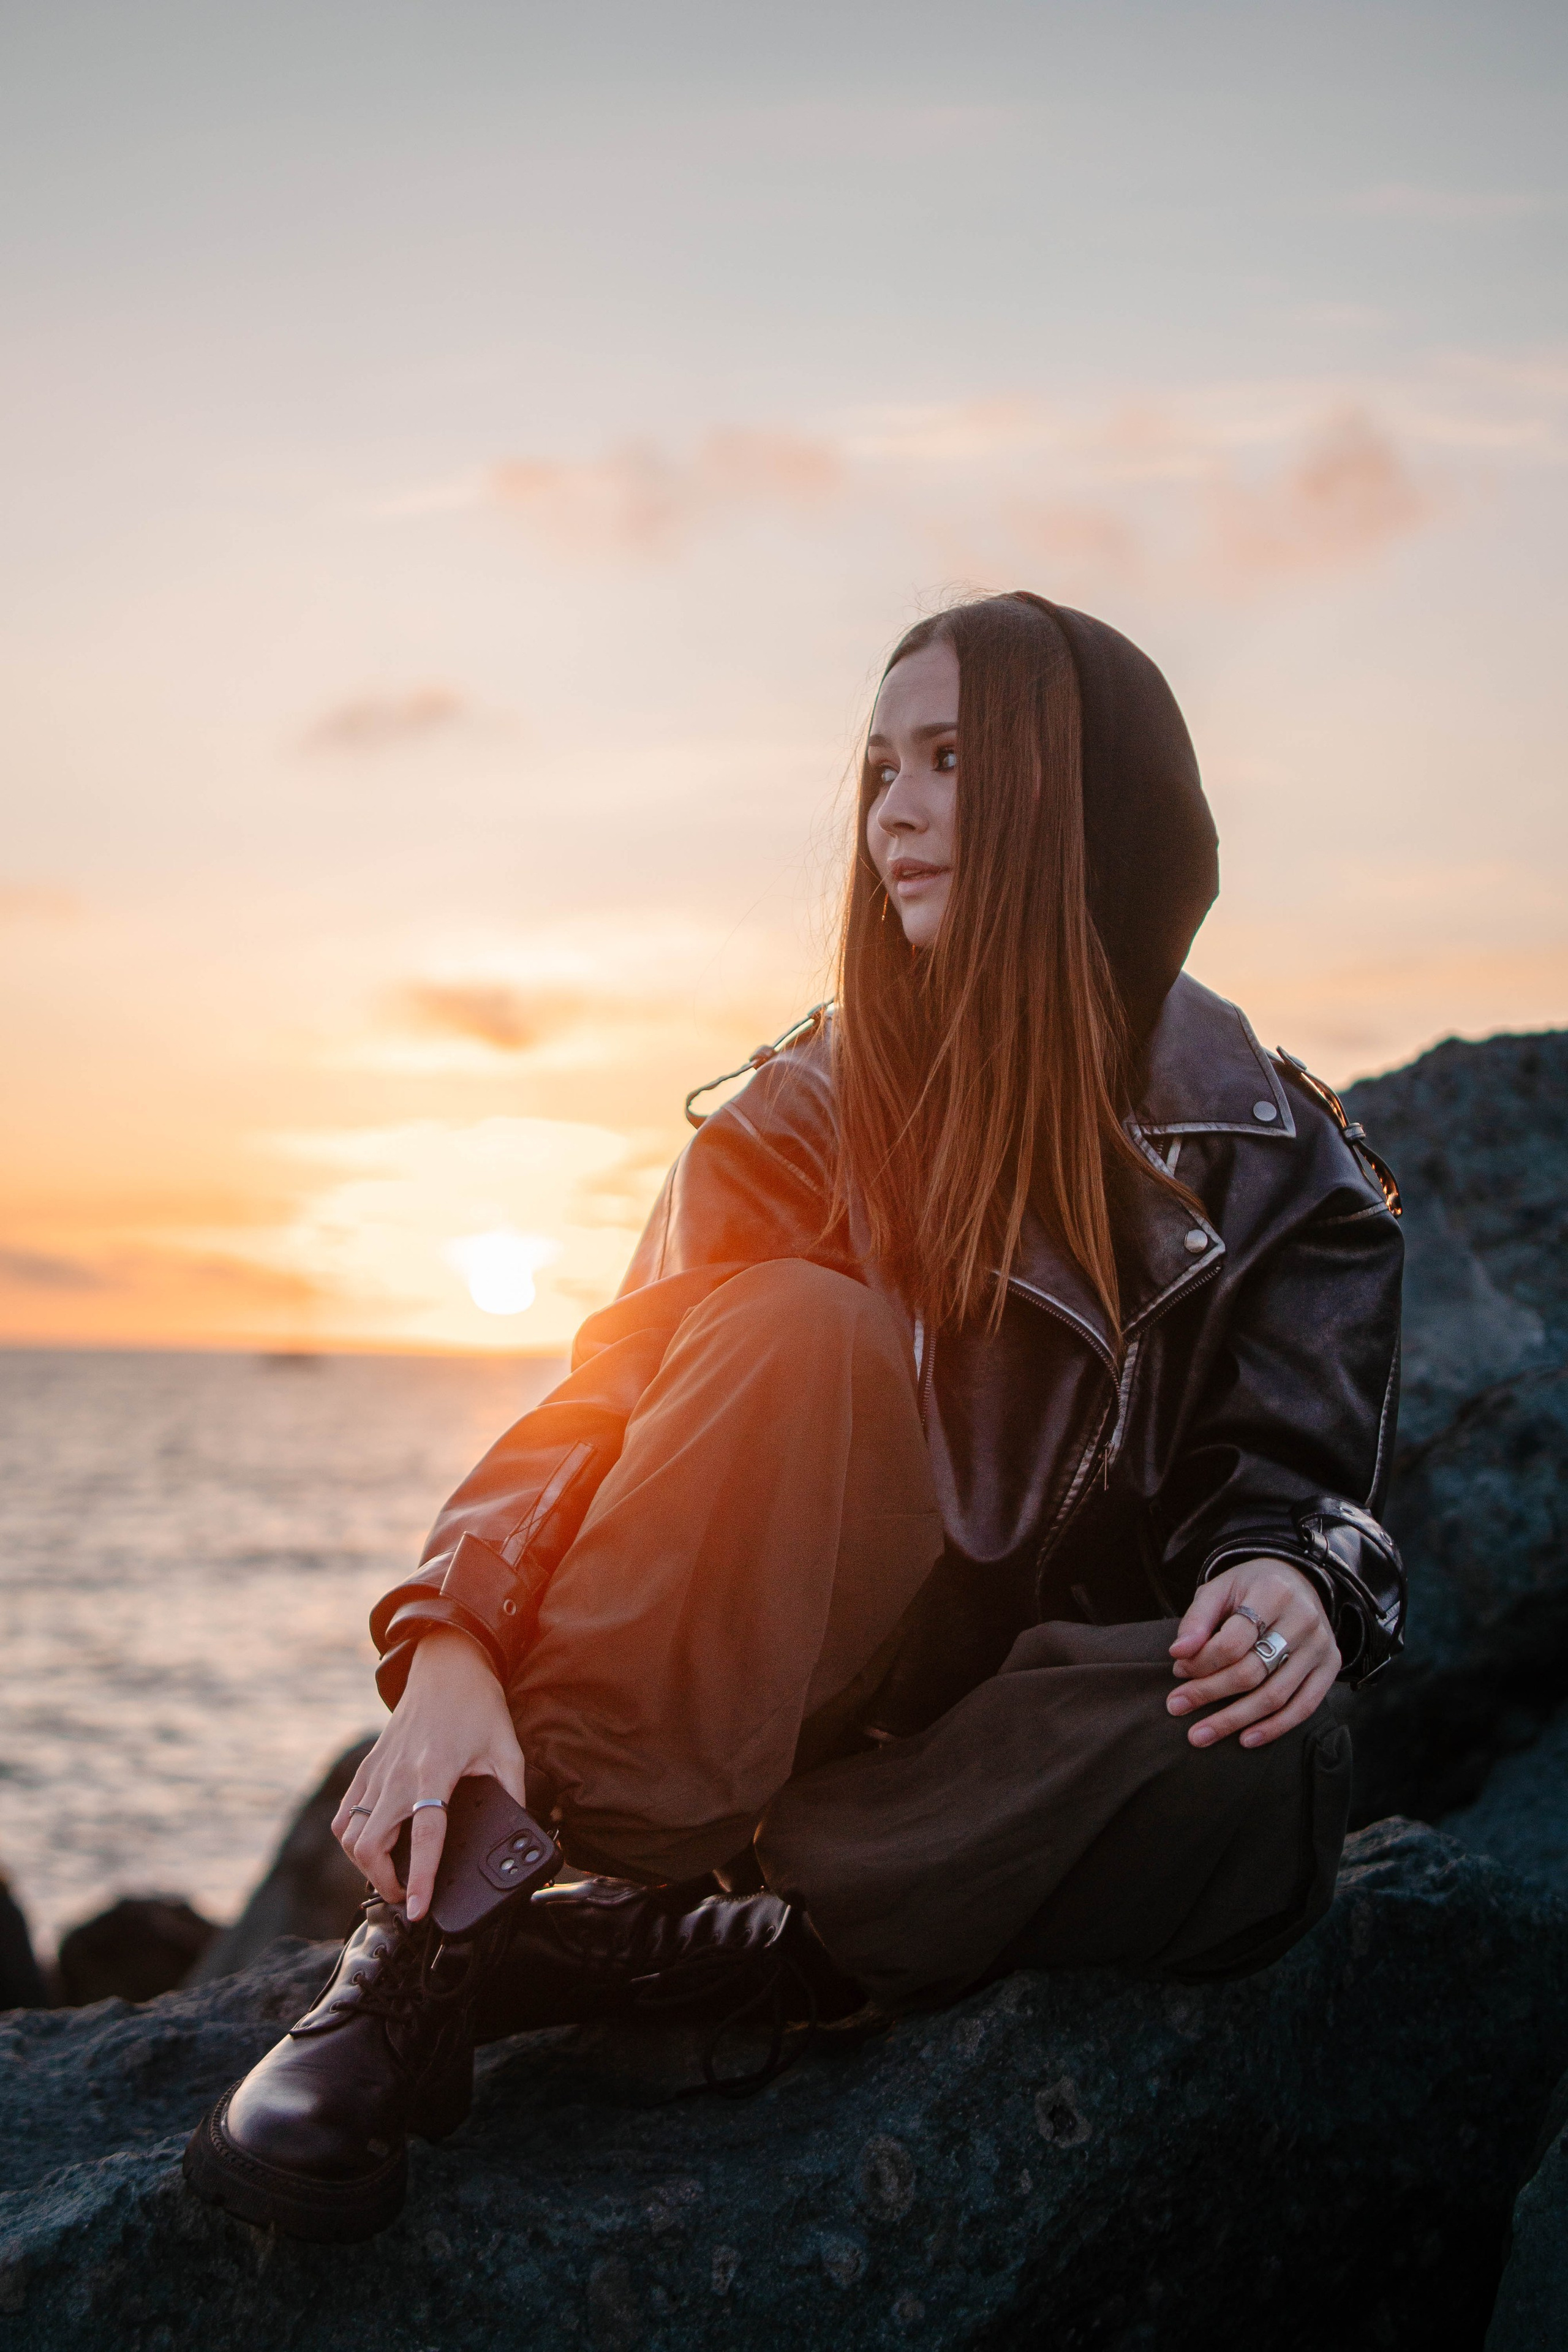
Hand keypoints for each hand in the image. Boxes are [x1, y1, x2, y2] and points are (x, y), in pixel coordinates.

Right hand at [331, 1629, 528, 1920]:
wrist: (446, 1666)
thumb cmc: (478, 1707)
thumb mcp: (507, 1749)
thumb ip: (513, 1794)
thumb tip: (519, 1833)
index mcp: (434, 1772)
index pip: (423, 1837)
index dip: (419, 1878)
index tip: (418, 1910)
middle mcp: (398, 1775)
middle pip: (370, 1844)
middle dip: (385, 1881)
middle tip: (407, 1895)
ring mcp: (377, 1771)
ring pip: (349, 1834)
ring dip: (364, 1863)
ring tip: (390, 1874)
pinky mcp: (366, 1767)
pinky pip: (343, 1814)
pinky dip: (351, 1839)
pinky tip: (372, 1845)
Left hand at [1167, 1560, 1339, 1749]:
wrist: (1297, 1580)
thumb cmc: (1250, 1588)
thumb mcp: (1219, 1589)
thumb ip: (1197, 1619)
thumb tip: (1178, 1653)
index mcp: (1274, 1592)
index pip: (1233, 1640)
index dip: (1202, 1661)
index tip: (1177, 1670)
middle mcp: (1304, 1619)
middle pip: (1253, 1671)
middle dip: (1209, 1693)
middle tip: (1176, 1706)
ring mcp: (1321, 1645)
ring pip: (1276, 1695)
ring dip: (1235, 1720)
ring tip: (1201, 1735)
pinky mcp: (1331, 1666)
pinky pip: (1304, 1707)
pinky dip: (1274, 1728)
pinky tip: (1245, 1739)